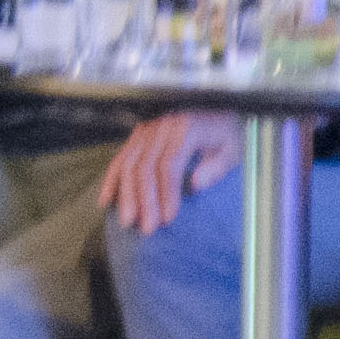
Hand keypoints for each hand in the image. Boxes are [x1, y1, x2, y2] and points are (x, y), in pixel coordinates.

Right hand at [102, 112, 238, 232]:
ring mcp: (147, 130)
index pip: (169, 164)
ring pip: (129, 163)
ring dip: (126, 194)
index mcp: (186, 129)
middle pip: (145, 166)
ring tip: (127, 221)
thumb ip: (216, 167)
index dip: (167, 193)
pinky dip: (111, 179)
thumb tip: (195, 185)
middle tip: (146, 227)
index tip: (168, 218)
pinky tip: (106, 200)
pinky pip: (120, 157)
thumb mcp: (233, 149)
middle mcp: (162, 127)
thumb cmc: (225, 134)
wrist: (216, 111)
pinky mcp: (138, 135)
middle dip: (144, 200)